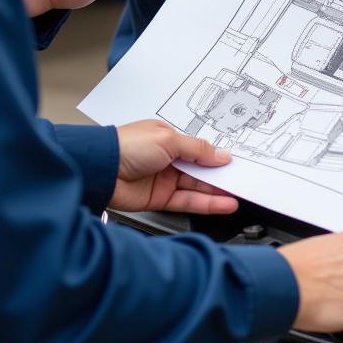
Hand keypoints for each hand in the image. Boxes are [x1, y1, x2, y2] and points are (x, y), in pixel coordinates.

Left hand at [110, 120, 238, 215]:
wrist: (101, 169)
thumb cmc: (126, 146)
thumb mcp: (168, 139)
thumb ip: (197, 150)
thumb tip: (221, 154)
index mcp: (167, 138)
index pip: (199, 148)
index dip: (216, 155)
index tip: (236, 161)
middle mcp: (167, 159)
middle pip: (200, 169)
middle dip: (220, 174)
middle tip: (242, 179)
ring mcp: (164, 180)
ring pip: (197, 187)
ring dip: (217, 191)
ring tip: (238, 194)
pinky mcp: (160, 199)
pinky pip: (188, 202)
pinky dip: (207, 204)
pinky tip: (223, 203)